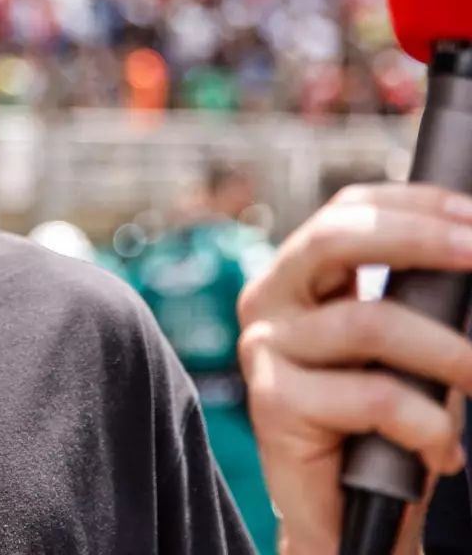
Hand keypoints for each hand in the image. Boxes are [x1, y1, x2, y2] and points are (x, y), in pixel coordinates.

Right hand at [238, 183, 471, 554]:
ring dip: (450, 355)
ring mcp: (265, 347)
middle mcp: (270, 299)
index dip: (415, 204)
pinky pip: (375, 396)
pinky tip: (438, 451)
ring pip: (371, 323)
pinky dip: (428, 425)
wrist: (351, 513)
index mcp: (299, 275)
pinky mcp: (273, 401)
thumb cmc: (385, 423)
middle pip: (336, 237)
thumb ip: (418, 298)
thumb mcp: (406, 345)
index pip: (348, 210)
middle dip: (421, 239)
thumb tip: (469, 250)